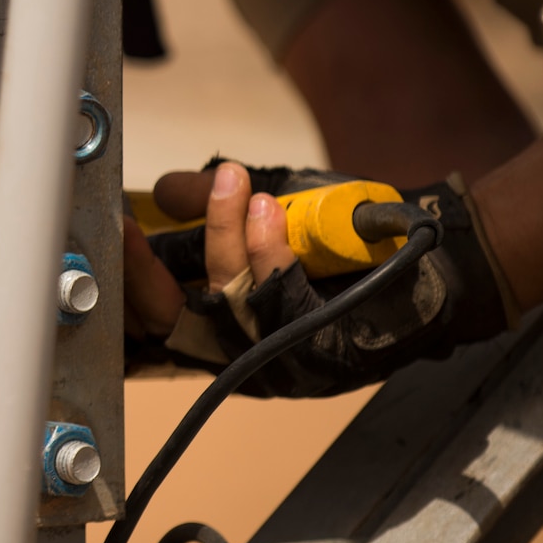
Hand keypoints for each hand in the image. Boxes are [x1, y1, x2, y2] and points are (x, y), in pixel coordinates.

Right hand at [125, 160, 514, 396]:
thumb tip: (161, 193)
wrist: (438, 259)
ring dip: (222, 239)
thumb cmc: (346, 239)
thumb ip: (211, 202)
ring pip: (226, 303)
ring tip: (232, 185)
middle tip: (126, 225)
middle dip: (141, 273)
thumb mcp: (268, 208)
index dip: (121, 278)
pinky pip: (282, 302)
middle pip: (169, 322)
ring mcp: (281, 357)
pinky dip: (269, 253)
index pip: (148, 312)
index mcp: (218, 323)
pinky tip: (264, 209)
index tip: (104, 229)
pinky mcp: (322, 353)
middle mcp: (241, 350)